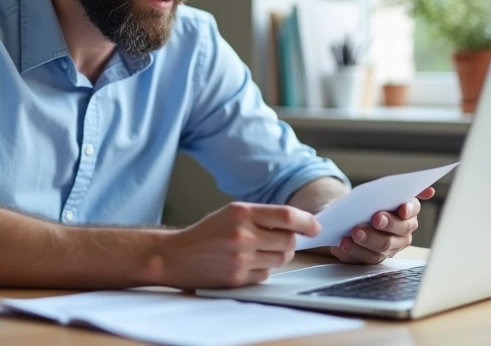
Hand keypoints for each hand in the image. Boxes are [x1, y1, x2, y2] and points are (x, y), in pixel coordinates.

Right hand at [160, 202, 319, 288]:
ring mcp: (240, 258)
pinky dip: (263, 269)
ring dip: (278, 256)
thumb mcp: (231, 213)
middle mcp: (242, 234)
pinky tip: (247, 263)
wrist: (175, 256)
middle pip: (289, 240)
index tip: (315, 227)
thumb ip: (262, 216)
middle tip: (282, 240)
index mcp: (241, 212)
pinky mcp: (237, 278)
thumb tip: (298, 224)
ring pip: (281, 259)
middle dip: (291, 241)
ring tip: (260, 251)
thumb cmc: (206, 233)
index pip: (286, 215)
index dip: (307, 222)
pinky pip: (266, 275)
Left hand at [330, 187, 435, 264]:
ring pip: (382, 248)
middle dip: (388, 224)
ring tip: (354, 232)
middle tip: (376, 218)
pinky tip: (343, 244)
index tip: (402, 208)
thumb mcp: (379, 192)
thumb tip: (428, 191)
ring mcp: (388, 248)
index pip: (412, 211)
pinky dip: (352, 251)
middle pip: (399, 232)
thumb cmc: (367, 203)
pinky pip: (363, 258)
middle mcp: (402, 233)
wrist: (346, 216)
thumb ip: (399, 190)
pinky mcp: (371, 258)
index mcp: (407, 213)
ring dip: (368, 240)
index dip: (409, 210)